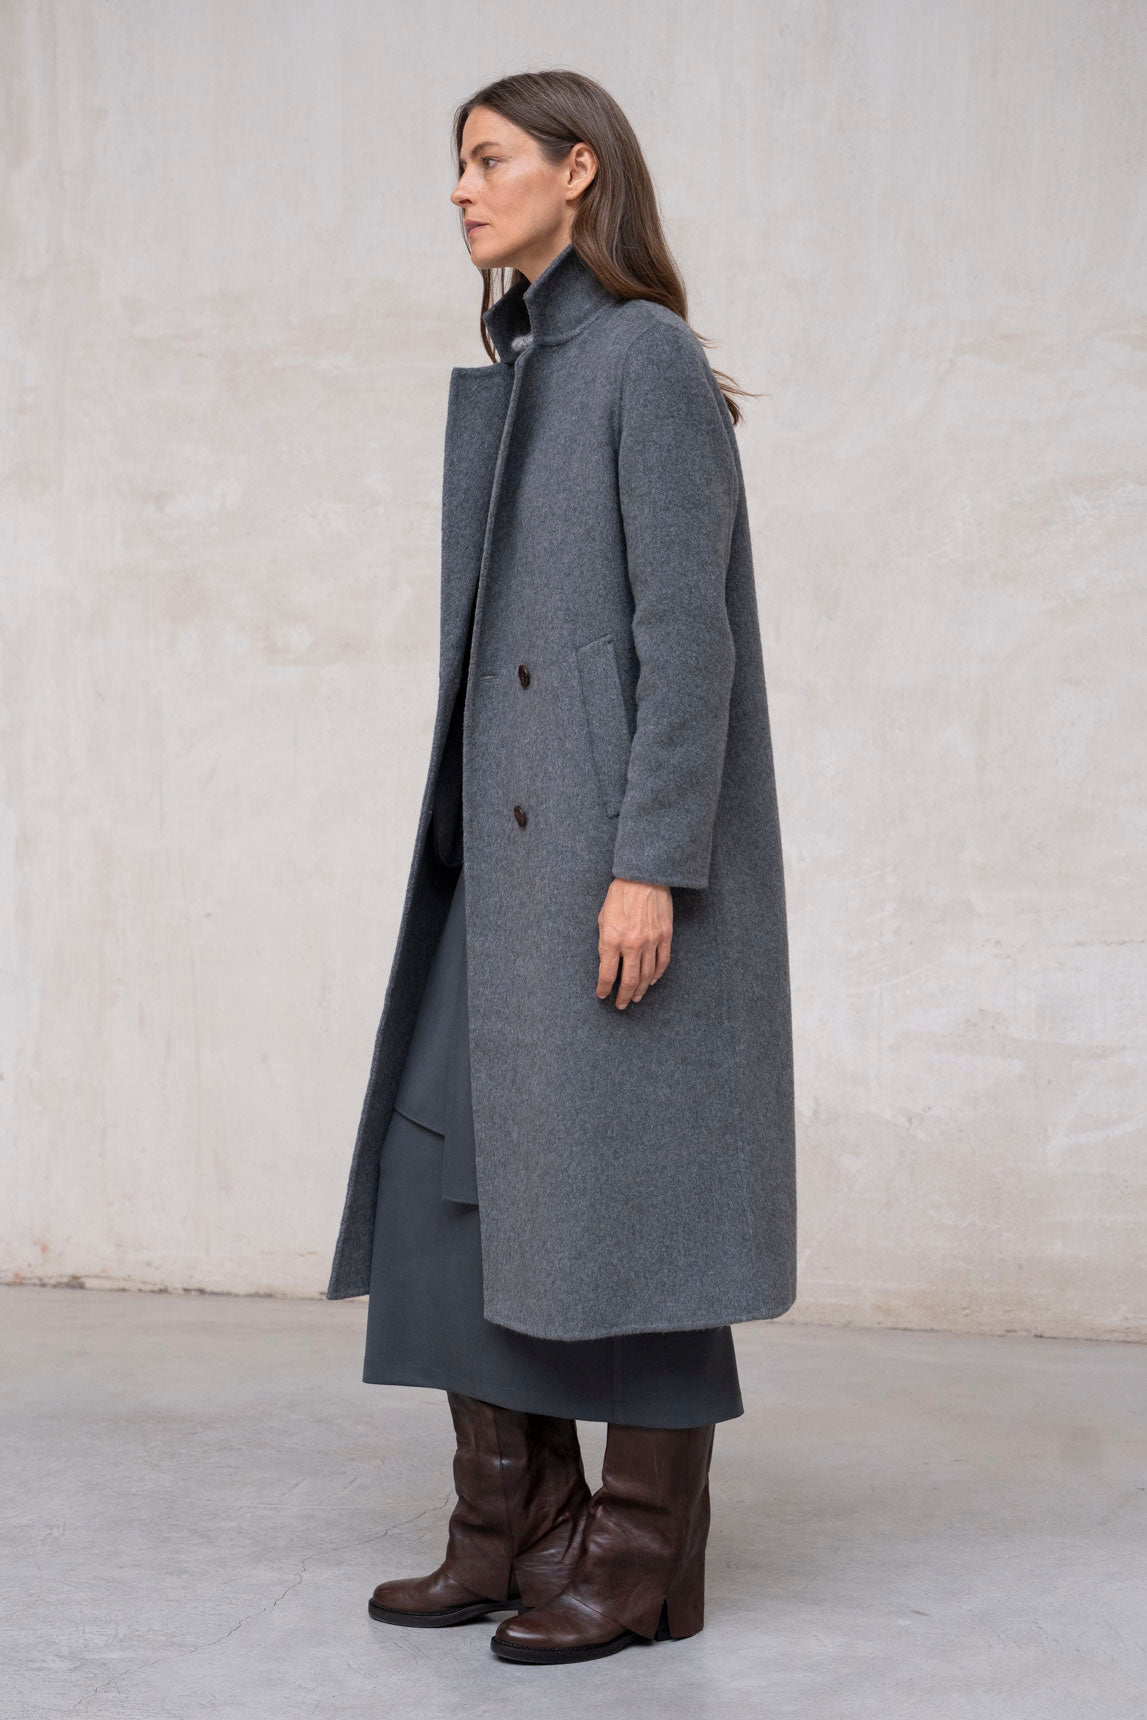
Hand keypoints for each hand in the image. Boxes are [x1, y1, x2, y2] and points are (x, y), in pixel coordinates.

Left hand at [596, 877, 672, 1008]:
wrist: (644, 877)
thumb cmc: (620, 895)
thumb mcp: (602, 918)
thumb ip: (605, 942)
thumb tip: (607, 962)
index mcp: (612, 940)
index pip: (606, 974)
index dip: (603, 989)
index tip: (602, 995)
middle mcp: (632, 945)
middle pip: (628, 981)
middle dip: (623, 996)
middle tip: (621, 1005)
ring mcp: (651, 942)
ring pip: (646, 975)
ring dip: (640, 989)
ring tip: (635, 997)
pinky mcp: (665, 936)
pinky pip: (662, 962)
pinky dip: (657, 975)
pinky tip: (651, 980)